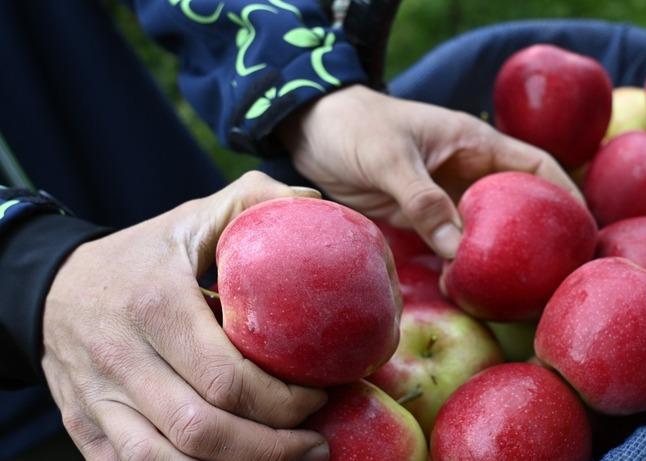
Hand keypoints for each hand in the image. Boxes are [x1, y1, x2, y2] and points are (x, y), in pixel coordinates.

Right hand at [42, 172, 329, 460]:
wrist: (53, 288)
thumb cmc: (141, 257)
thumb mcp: (191, 220)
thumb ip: (251, 203)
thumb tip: (314, 204)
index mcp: (156, 306)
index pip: (226, 378)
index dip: (282, 401)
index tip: (319, 394)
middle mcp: (121, 359)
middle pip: (203, 431)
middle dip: (271, 446)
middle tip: (317, 439)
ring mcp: (99, 401)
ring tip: (287, 457)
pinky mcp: (86, 429)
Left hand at [279, 85, 580, 258]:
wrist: (311, 130)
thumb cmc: (353, 127)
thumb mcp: (389, 158)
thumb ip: (423, 199)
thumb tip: (458, 249)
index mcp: (474, 144)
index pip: (536, 167)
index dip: (565, 196)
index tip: (583, 231)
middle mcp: (467, 171)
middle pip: (517, 204)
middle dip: (538, 235)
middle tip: (556, 274)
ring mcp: (446, 196)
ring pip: (486, 228)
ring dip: (498, 255)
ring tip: (517, 290)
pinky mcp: (421, 217)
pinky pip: (451, 243)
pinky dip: (460, 263)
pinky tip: (463, 287)